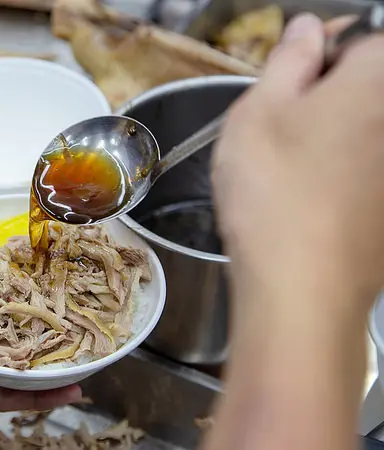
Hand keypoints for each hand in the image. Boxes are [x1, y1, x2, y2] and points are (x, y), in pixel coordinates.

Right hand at [212, 14, 383, 308]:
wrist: (304, 290)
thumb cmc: (274, 192)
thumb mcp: (257, 112)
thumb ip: (289, 58)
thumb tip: (309, 31)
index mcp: (380, 78)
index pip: (366, 31)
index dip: (323, 46)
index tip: (290, 74)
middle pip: (372, 83)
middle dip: (331, 92)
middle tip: (284, 124)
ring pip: (369, 129)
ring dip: (340, 132)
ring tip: (294, 166)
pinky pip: (372, 168)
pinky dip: (349, 170)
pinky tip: (315, 198)